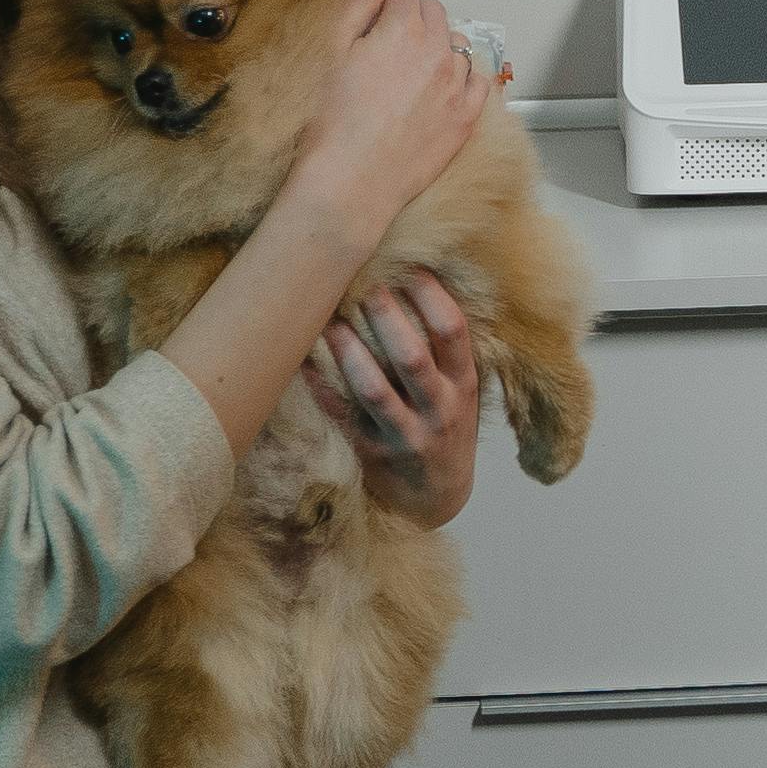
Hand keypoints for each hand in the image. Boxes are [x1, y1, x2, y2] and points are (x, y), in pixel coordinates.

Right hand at [283, 0, 490, 229]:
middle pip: (434, 12)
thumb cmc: (333, 118)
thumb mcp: (333, 48)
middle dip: (412, 18)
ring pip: (456, 45)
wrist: (350, 182)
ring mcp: (457, 86)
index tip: (376, 10)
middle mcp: (439, 52)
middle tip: (386, 43)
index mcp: (404, 29)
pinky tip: (439, 89)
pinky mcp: (465, 119)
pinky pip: (478, 82)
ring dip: (437, 46)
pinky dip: (462, 78)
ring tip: (407, 70)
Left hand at [311, 275, 482, 527]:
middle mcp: (438, 410)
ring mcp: (403, 434)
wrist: (436, 499)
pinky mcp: (369, 451)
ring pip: (372, 390)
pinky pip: (339, 414)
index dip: (432, 296)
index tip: (411, 267)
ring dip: (348, 351)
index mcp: (464, 386)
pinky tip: (302, 358)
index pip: (453, 333)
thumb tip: (420, 279)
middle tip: (365, 284)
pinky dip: (319, 385)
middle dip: (387, 317)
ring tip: (330, 319)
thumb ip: (449, 350)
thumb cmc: (448, 428)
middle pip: (412, 358)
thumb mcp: (463, 392)